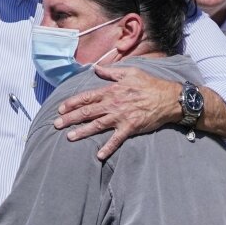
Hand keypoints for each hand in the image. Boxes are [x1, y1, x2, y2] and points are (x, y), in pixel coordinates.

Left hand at [54, 65, 178, 159]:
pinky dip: (108, 148)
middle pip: (87, 112)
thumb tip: (96, 68)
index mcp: (112, 90)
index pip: (87, 97)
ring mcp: (121, 117)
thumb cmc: (150, 84)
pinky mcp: (130, 128)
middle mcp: (113, 104)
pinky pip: (116, 139)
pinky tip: (99, 156)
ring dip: (82, 132)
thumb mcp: (130, 72)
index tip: (61, 108)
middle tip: (56, 124)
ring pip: (97, 125)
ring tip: (69, 137)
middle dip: (70, 118)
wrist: (168, 98)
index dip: (72, 103)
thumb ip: (111, 71)